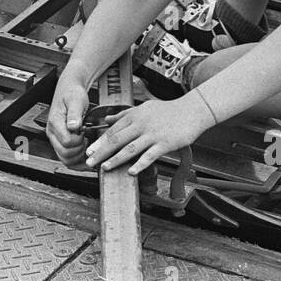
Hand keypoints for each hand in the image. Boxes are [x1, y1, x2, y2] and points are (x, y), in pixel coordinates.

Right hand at [45, 73, 91, 165]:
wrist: (69, 90)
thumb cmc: (72, 93)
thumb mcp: (76, 100)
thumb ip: (75, 113)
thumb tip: (74, 126)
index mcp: (55, 122)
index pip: (67, 142)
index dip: (79, 140)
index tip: (85, 132)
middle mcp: (52, 133)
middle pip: (65, 154)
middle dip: (80, 150)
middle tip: (87, 139)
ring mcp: (56, 139)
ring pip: (65, 160)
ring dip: (79, 157)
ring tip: (87, 146)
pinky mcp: (60, 142)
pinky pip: (67, 159)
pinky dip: (78, 162)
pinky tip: (86, 158)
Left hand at [84, 92, 214, 174]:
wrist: (192, 110)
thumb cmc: (167, 110)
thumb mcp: (144, 108)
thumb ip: (125, 114)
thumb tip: (107, 119)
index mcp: (135, 116)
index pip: (113, 130)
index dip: (99, 141)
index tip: (88, 150)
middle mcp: (141, 124)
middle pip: (117, 139)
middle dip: (102, 152)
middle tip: (89, 162)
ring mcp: (153, 134)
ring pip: (130, 148)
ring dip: (116, 159)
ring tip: (105, 168)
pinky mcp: (165, 143)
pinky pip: (150, 155)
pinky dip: (139, 164)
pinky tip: (131, 172)